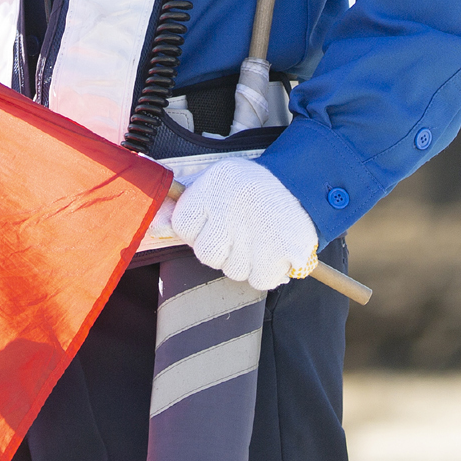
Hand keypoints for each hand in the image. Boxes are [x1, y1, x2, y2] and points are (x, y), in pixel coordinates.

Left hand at [170, 158, 318, 289]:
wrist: (305, 181)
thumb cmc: (254, 185)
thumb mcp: (216, 180)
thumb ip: (186, 203)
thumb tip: (155, 222)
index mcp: (212, 189)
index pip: (183, 227)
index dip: (198, 228)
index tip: (216, 218)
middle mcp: (229, 213)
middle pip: (208, 255)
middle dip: (222, 248)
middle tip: (240, 230)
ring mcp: (254, 236)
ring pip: (234, 271)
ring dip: (246, 260)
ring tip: (260, 236)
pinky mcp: (280, 255)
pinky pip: (260, 280)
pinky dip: (267, 271)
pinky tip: (274, 249)